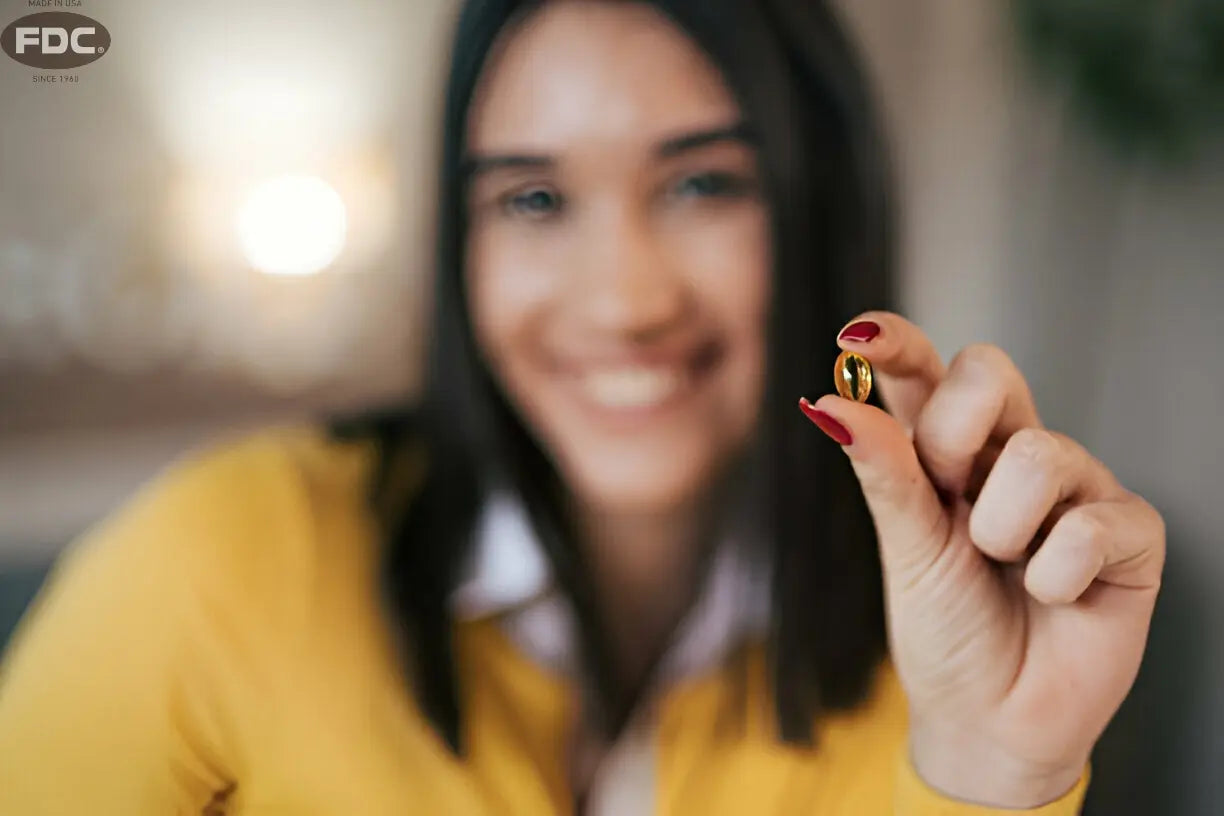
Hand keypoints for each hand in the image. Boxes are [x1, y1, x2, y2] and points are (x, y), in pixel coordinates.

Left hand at [799, 312, 1164, 807]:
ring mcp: (1077, 488)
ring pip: (1040, 453)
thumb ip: (882, 472)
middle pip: (990, 374)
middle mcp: (1012, 456)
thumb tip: (830, 399)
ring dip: (1002, 529)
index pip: (928, 374)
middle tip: (950, 497)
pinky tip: (1053, 596)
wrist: (991, 720)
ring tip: (1005, 568)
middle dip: (954, 435)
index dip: (898, 344)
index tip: (857, 333)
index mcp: (950, 453)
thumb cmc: (946, 633)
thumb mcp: (905, 550)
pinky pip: (1090, 524)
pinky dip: (1055, 576)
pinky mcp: (1130, 535)